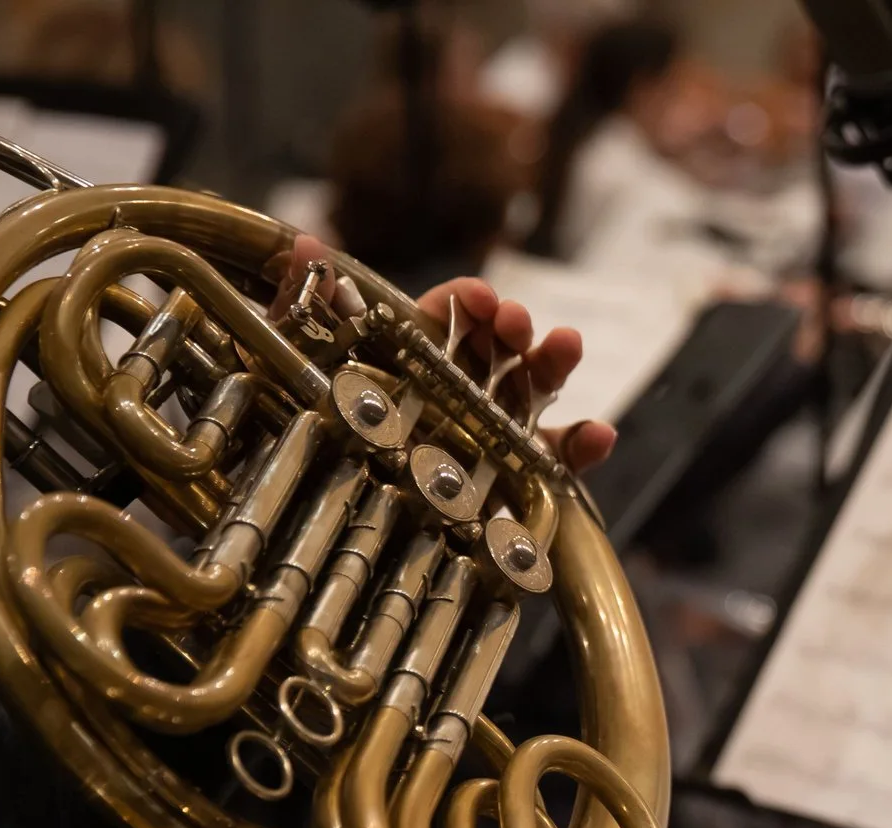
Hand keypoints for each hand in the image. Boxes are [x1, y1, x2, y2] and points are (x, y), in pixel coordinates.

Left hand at [267, 233, 616, 473]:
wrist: (314, 519)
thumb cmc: (303, 432)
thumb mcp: (291, 365)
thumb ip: (302, 305)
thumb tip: (307, 244)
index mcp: (410, 357)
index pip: (444, 317)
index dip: (465, 302)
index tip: (477, 296)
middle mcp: (454, 390)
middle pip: (495, 348)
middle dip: (513, 327)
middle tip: (517, 320)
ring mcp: (486, 434)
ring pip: (530, 394)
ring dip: (553, 365)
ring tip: (568, 343)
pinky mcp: (512, 482)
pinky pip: (553, 464)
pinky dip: (582, 448)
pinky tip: (600, 434)